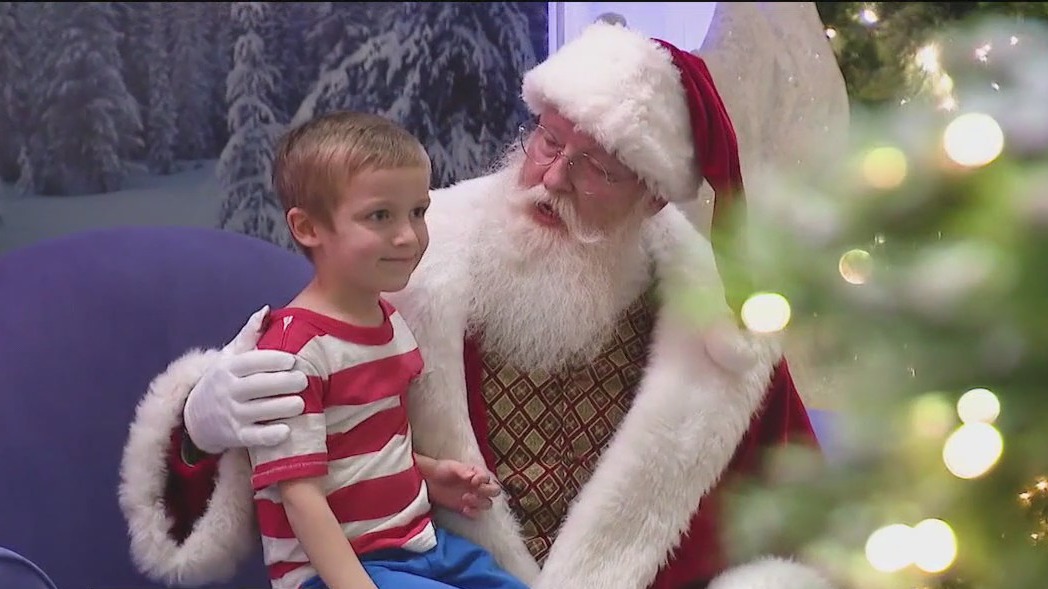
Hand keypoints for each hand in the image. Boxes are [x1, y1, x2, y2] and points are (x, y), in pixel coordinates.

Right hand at [183, 306, 307, 453]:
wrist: (195, 418)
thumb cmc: (222, 381)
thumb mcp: (230, 356)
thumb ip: (249, 334)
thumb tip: (266, 310)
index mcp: (229, 368)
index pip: (251, 362)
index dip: (272, 360)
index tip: (292, 360)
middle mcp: (228, 390)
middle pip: (256, 386)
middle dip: (282, 383)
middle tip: (304, 380)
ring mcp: (231, 414)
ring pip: (258, 411)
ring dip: (280, 407)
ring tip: (301, 404)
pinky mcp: (235, 436)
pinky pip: (253, 437)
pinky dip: (269, 436)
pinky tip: (287, 431)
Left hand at [425, 459, 500, 517]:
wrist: (429, 481)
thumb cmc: (442, 470)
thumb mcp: (452, 466)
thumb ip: (463, 470)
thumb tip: (472, 475)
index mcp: (477, 473)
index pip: (487, 477)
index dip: (483, 479)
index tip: (473, 480)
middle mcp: (478, 486)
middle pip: (494, 491)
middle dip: (487, 491)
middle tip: (474, 490)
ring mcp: (474, 497)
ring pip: (487, 503)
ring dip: (479, 502)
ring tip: (465, 498)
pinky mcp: (466, 508)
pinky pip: (476, 513)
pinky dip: (473, 512)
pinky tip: (464, 509)